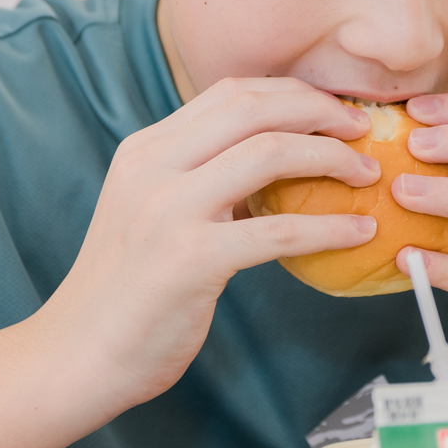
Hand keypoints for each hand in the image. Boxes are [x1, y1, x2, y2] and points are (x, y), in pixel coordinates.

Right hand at [41, 78, 379, 404]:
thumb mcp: (152, 211)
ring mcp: (168, 209)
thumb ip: (200, 178)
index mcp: (146, 150)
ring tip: (368, 175)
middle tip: (364, 129)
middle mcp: (153, 166)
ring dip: (333, 157)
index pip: (230, 92)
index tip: (335, 110)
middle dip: (320, 110)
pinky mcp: (190, 259)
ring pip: (270, 152)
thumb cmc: (129, 290)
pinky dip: (330, 227)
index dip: (293, 92)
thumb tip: (277, 160)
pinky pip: (279, 231)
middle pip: (253, 106)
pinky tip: (360, 232)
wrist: (78, 355)